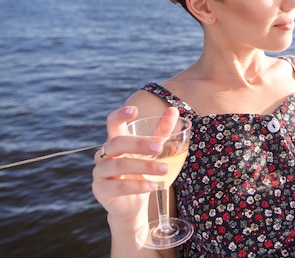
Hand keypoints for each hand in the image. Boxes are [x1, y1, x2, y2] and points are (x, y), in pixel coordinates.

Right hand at [91, 106, 177, 222]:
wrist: (132, 204)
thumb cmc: (141, 172)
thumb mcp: (152, 151)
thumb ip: (161, 132)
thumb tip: (174, 110)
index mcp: (116, 141)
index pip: (112, 122)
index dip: (120, 115)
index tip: (134, 110)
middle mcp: (104, 154)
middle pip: (117, 142)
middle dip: (139, 144)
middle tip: (159, 148)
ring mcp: (100, 172)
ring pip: (119, 165)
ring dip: (144, 166)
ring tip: (165, 169)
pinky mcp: (101, 190)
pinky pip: (119, 186)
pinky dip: (138, 185)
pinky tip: (154, 186)